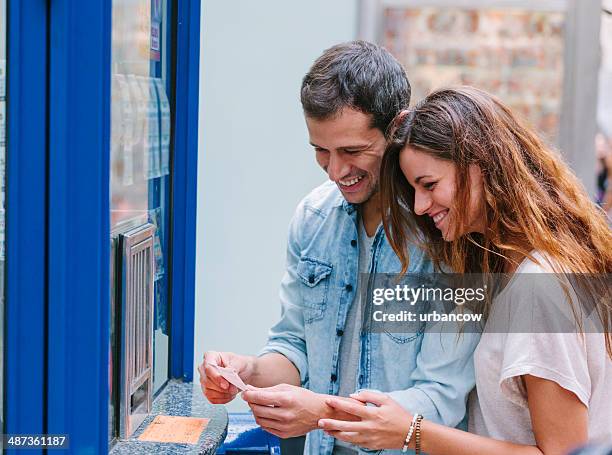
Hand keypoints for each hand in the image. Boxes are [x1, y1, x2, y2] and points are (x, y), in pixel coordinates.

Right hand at [198, 351, 254, 403]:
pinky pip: (212, 399)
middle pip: (206, 381)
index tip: (226, 384)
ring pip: (208, 391)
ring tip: (233, 390)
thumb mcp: (238, 363)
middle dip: (221, 388)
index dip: (216, 377)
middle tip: (233, 389)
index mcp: (211, 356)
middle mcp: (205, 368)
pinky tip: (230, 394)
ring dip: (223, 394)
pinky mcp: (208, 391)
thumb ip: (231, 370)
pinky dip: (223, 399)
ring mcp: (205, 380)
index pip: (208, 367)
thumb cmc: (240, 364)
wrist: (245, 372)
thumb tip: (225, 379)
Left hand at [242, 384, 362, 438]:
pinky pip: (266, 428)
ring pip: (260, 420)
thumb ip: (267, 390)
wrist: (319, 412)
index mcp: (287, 399)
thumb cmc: (304, 398)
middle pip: (258, 410)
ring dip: (255, 412)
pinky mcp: (285, 434)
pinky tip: (267, 414)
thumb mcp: (286, 388)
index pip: (260, 398)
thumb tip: (250, 389)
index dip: (249, 395)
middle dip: (251, 403)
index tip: (245, 393)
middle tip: (251, 398)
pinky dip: (263, 420)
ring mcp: (285, 426)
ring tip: (259, 406)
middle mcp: (286, 414)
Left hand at [318, 390, 411, 450]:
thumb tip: (352, 396)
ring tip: (325, 430)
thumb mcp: (386, 399)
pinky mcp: (371, 445)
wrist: (411, 433)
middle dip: (331, 424)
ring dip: (336, 434)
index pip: (351, 408)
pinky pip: (355, 443)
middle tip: (320, 421)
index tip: (328, 400)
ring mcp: (370, 438)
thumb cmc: (398, 413)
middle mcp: (370, 427)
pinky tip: (339, 435)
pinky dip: (346, 439)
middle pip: (346, 426)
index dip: (338, 404)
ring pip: (349, 437)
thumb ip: (368, 395)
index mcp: (373, 414)